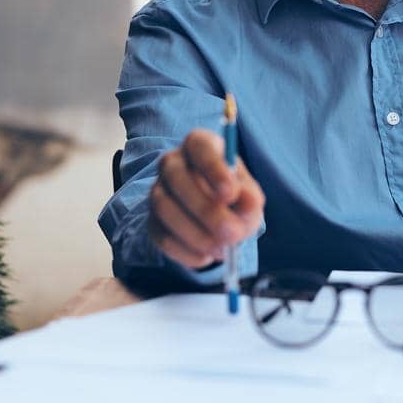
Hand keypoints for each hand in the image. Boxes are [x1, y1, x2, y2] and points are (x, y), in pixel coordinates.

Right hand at [148, 128, 265, 268]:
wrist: (217, 219)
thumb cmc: (235, 197)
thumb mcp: (249, 194)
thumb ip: (251, 198)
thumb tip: (249, 203)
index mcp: (200, 145)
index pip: (200, 146)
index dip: (214, 169)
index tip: (230, 194)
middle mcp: (173, 162)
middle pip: (177, 177)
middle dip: (206, 210)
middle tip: (232, 233)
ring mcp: (157, 190)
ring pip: (164, 208)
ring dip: (196, 234)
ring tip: (222, 250)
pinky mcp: (151, 220)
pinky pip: (160, 235)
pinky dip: (185, 251)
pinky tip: (206, 257)